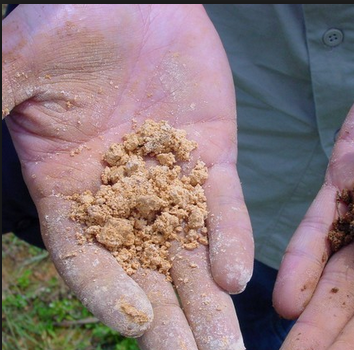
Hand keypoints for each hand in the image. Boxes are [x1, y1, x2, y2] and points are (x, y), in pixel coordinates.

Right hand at [2, 5, 252, 348]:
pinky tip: (234, 276)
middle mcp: (125, 196)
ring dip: (209, 302)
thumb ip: (0, 101)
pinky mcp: (214, 159)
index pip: (88, 258)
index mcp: (72, 188)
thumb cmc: (74, 22)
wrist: (138, 1)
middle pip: (147, 274)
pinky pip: (225, 206)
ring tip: (228, 348)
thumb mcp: (22, 64)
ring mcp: (174, 181)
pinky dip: (230, 238)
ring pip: (191, 253)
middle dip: (171, 323)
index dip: (109, 294)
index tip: (138, 325)